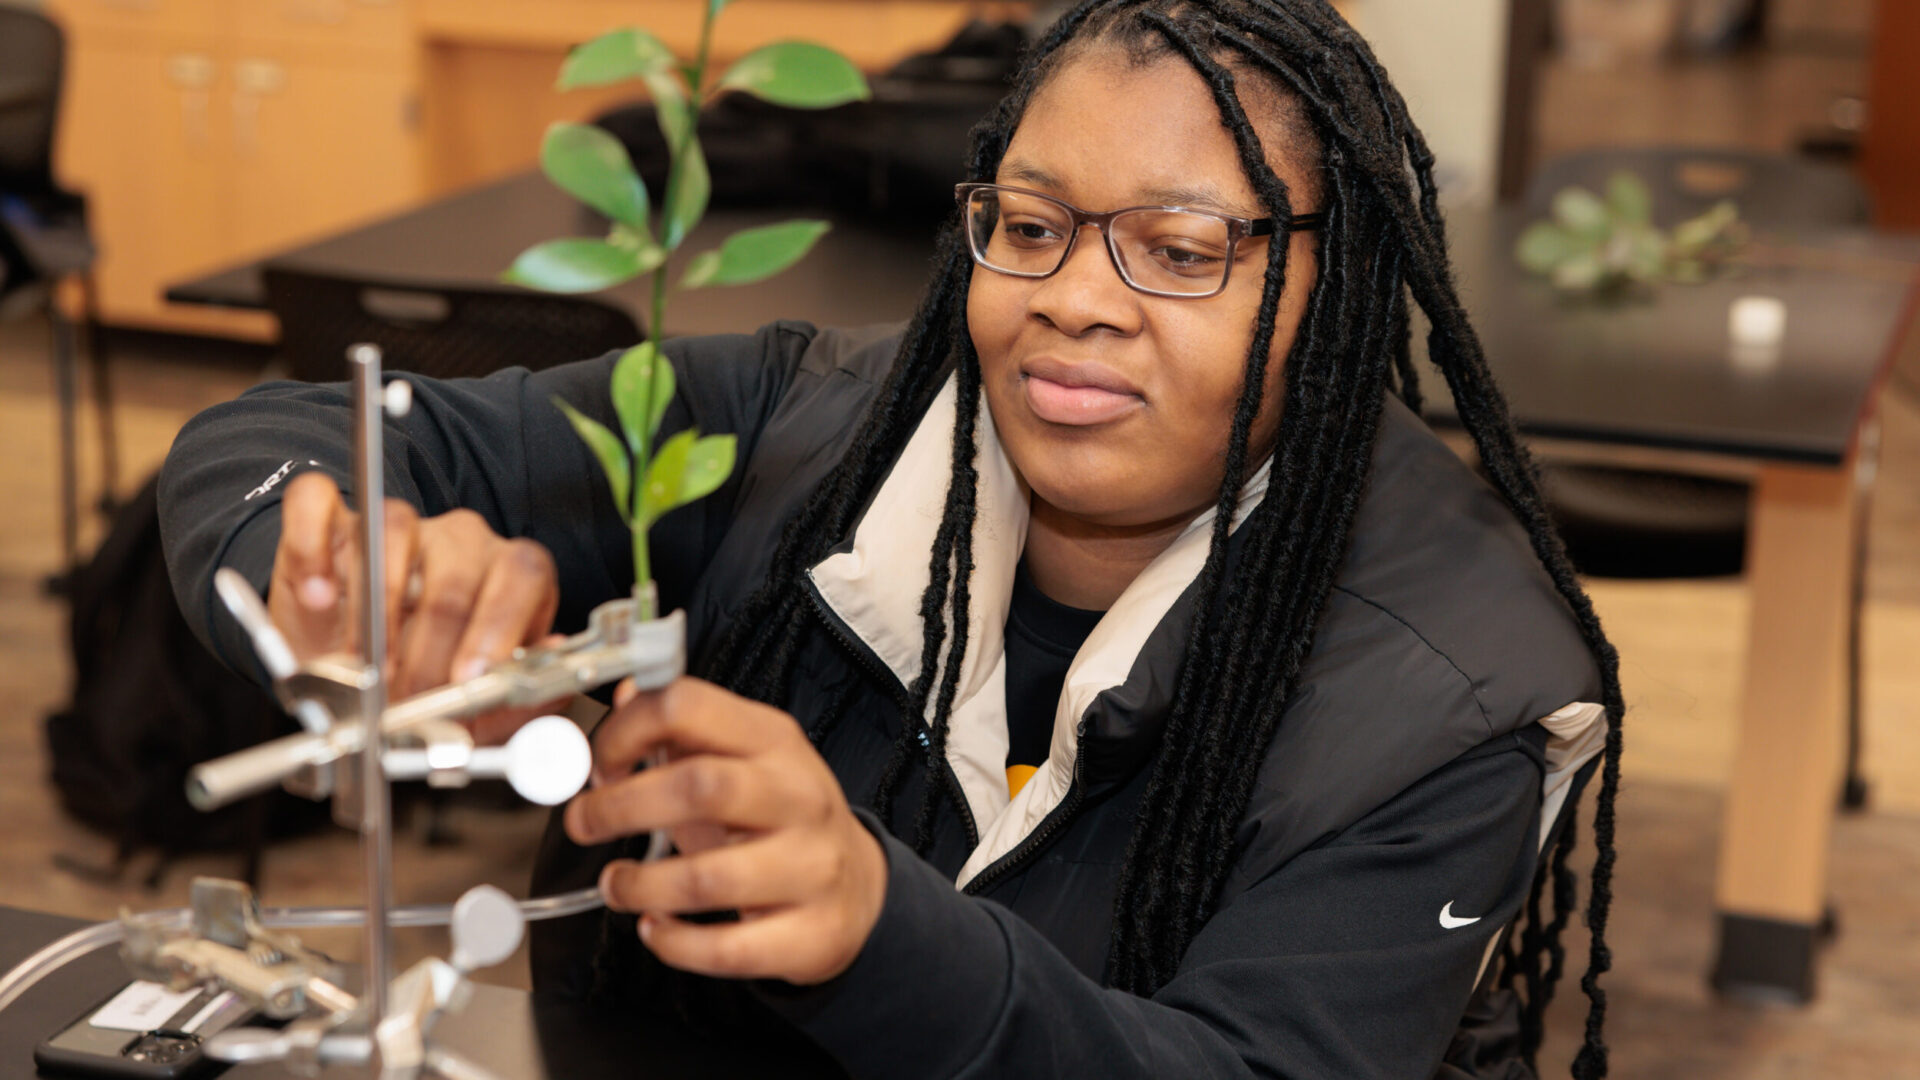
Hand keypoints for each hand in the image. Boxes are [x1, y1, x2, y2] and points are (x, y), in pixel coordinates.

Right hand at [266, 471, 565, 743]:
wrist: (347, 670)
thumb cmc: (423, 680)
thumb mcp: (476, 706)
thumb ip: (519, 699)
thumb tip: (553, 677)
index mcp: (507, 573)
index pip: (523, 576)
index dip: (499, 625)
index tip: (469, 676)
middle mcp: (460, 541)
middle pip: (458, 571)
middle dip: (433, 646)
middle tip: (411, 694)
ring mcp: (399, 525)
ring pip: (395, 533)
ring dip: (376, 610)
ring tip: (365, 663)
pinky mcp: (333, 521)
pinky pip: (319, 504)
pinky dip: (315, 548)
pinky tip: (317, 597)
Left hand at [565, 677, 888, 985]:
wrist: (860, 887)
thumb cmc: (781, 821)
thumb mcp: (741, 762)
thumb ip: (682, 733)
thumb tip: (626, 694)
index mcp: (773, 740)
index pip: (688, 707)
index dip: (624, 733)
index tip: (598, 764)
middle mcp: (797, 795)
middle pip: (699, 787)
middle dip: (621, 807)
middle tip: (584, 823)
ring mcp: (811, 866)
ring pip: (708, 878)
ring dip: (640, 886)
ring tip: (617, 885)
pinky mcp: (811, 933)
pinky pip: (728, 948)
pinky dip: (674, 943)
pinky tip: (654, 928)